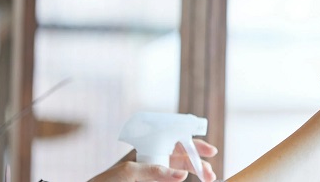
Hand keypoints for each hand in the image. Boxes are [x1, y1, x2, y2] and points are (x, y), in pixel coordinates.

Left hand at [89, 139, 217, 181]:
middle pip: (184, 157)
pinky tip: (193, 181)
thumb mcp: (130, 172)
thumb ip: (156, 171)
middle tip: (211, 174)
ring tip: (209, 179)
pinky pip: (173, 180)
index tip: (211, 151)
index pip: (178, 141)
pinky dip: (182, 179)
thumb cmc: (108, 180)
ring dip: (197, 173)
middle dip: (199, 163)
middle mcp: (156, 159)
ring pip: (182, 171)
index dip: (195, 145)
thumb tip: (182, 175)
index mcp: (151, 148)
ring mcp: (156, 173)